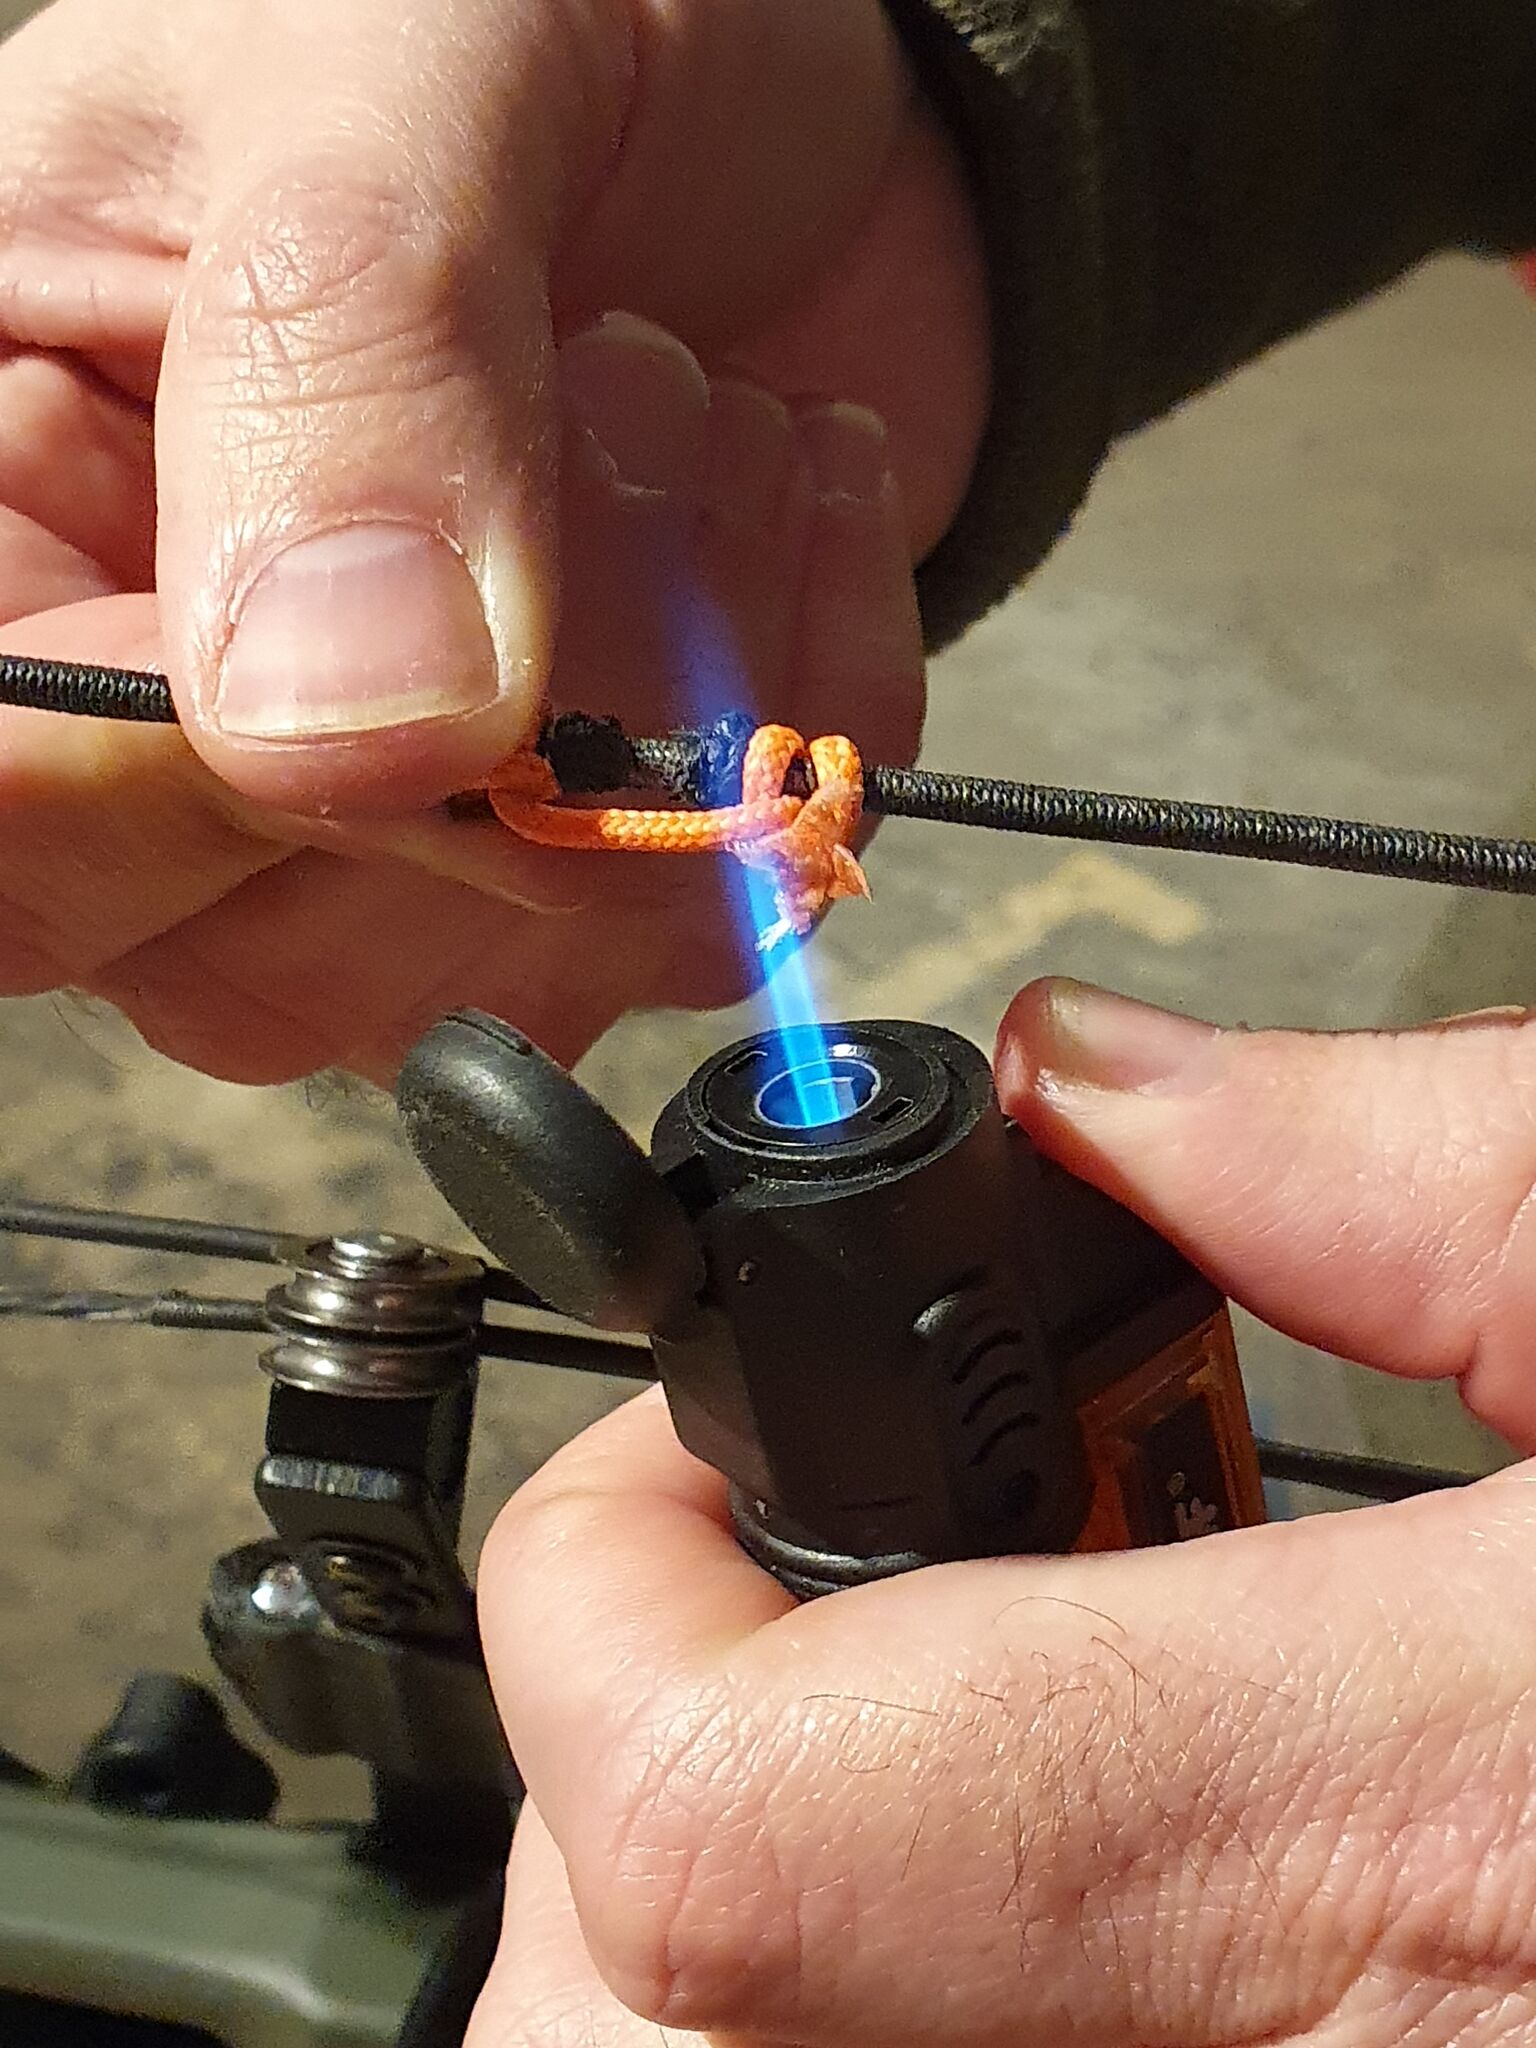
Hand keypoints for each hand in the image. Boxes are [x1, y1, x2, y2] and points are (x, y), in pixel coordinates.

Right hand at [0, 0, 985, 1079]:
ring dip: (667, 715)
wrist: (762, 80)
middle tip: (612, 396)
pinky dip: (798, 726)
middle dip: (504, 729)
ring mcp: (362, 814)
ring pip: (468, 983)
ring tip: (704, 425)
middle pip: (228, 962)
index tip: (428, 607)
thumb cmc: (509, 12)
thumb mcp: (384, 66)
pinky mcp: (559, 846)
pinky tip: (793, 513)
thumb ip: (342, 363)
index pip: (0, 809)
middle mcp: (152, 706)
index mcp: (3, 504)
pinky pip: (681, 936)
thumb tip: (341, 732)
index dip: (196, 777)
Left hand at [474, 981, 1535, 2046]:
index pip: (718, 1809)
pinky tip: (1033, 1843)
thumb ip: (1397, 1166)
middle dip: (643, 1740)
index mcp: (1367, 1813)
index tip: (693, 1446)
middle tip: (812, 1598)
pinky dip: (848, 1979)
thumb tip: (1099, 1090)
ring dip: (750, 1858)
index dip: (603, 1581)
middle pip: (637, 2002)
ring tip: (931, 1719)